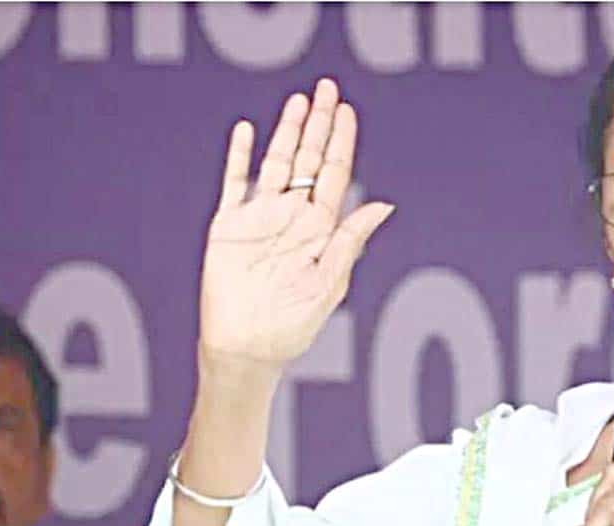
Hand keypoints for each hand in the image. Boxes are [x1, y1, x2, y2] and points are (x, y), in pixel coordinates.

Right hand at [199, 78, 393, 366]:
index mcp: (320, 228)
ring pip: (275, 163)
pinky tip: (247, 130)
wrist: (247, 348)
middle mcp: (292, 216)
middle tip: (327, 88)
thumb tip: (384, 204)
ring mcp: (260, 218)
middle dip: (319, 125)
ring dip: (286, 132)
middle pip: (308, 160)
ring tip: (299, 102)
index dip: (342, 142)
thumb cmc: (293, 323)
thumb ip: (350, 240)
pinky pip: (234, 183)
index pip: (334, 174)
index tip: (348, 112)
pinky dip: (239, 156)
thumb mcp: (329, 282)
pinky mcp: (229, 226)